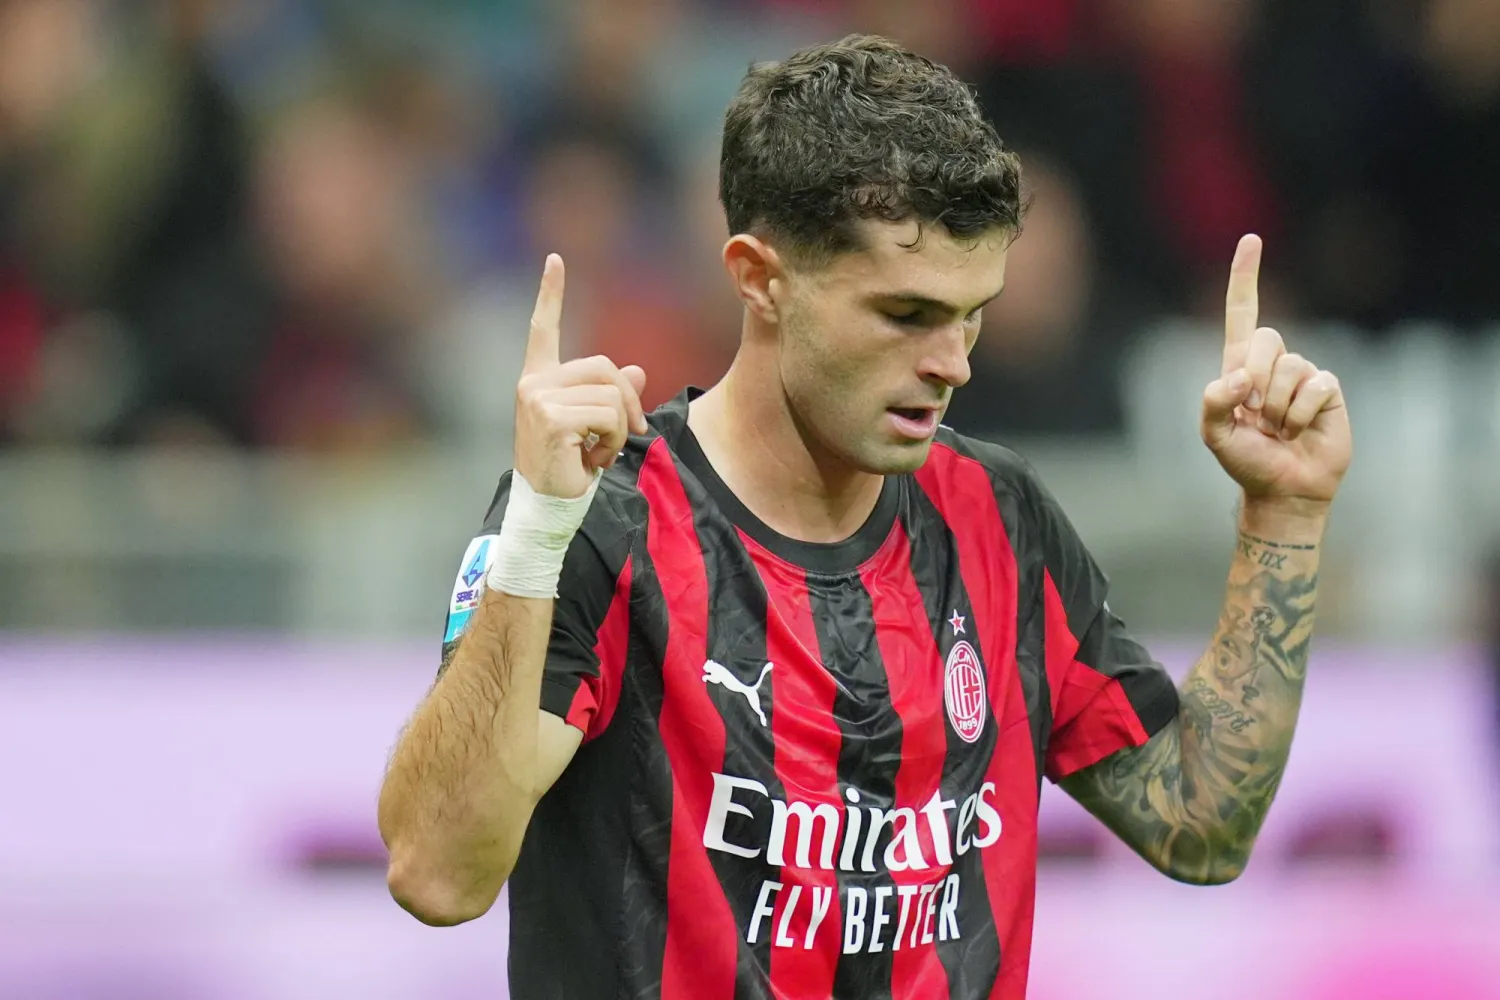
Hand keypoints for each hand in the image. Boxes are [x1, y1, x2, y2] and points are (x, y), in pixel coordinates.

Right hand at [513, 255, 647, 498]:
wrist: (547, 504)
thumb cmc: (568, 466)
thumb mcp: (594, 426)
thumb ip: (612, 395)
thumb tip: (638, 370)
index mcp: (539, 378)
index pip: (542, 327)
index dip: (550, 293)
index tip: (555, 260)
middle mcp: (534, 382)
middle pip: (604, 366)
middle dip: (628, 400)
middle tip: (627, 433)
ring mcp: (538, 398)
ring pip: (611, 394)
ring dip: (619, 428)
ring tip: (600, 451)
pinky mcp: (551, 417)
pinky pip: (608, 416)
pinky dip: (613, 441)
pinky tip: (592, 460)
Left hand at [1200, 235, 1350, 506]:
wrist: (1284, 488)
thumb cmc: (1246, 461)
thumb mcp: (1214, 435)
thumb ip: (1213, 403)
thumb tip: (1238, 377)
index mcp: (1239, 366)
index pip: (1242, 312)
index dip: (1245, 277)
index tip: (1251, 239)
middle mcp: (1272, 364)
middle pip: (1265, 337)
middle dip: (1255, 377)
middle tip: (1255, 414)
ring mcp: (1302, 375)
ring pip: (1290, 366)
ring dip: (1278, 405)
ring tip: (1278, 429)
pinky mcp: (1328, 390)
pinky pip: (1316, 385)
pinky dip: (1302, 412)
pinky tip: (1300, 431)